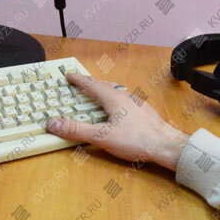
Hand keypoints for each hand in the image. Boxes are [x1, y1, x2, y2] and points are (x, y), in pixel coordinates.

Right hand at [47, 72, 190, 171]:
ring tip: (96, 94)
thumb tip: (53, 123)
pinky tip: (117, 110)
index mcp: (113, 98)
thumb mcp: (102, 137)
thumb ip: (77, 130)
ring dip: (103, 91)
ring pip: (116, 92)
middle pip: (103, 86)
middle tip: (80, 84)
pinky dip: (114, 100)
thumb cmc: (137, 140)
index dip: (78, 79)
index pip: (90, 84)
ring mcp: (136, 103)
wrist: (166, 145)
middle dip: (90, 84)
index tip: (68, 74)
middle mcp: (125, 96)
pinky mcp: (144, 111)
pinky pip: (125, 100)